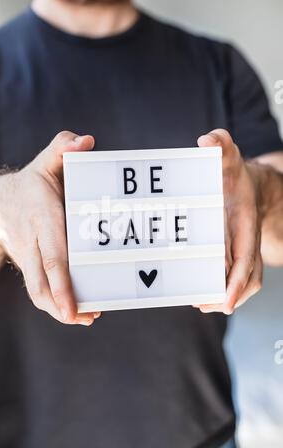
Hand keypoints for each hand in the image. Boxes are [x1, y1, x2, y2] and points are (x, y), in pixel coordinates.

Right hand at [0, 131, 100, 325]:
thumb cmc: (32, 183)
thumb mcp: (47, 161)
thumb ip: (63, 148)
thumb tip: (85, 142)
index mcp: (42, 216)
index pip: (52, 254)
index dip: (61, 281)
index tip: (73, 306)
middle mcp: (33, 241)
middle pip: (43, 281)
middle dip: (62, 305)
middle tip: (86, 317)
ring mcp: (28, 256)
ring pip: (38, 291)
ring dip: (59, 310)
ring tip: (86, 317)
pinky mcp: (29, 265)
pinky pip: (40, 288)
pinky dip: (55, 303)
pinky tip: (75, 309)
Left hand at [194, 129, 262, 314]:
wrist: (248, 186)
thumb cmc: (233, 174)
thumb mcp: (227, 155)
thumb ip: (220, 144)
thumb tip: (207, 141)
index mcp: (246, 223)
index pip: (245, 256)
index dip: (237, 280)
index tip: (226, 301)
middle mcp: (247, 241)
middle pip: (246, 278)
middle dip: (228, 296)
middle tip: (203, 305)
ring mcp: (242, 250)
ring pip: (243, 281)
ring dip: (224, 297)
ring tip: (200, 303)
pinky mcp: (234, 254)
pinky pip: (234, 277)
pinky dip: (221, 289)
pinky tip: (200, 293)